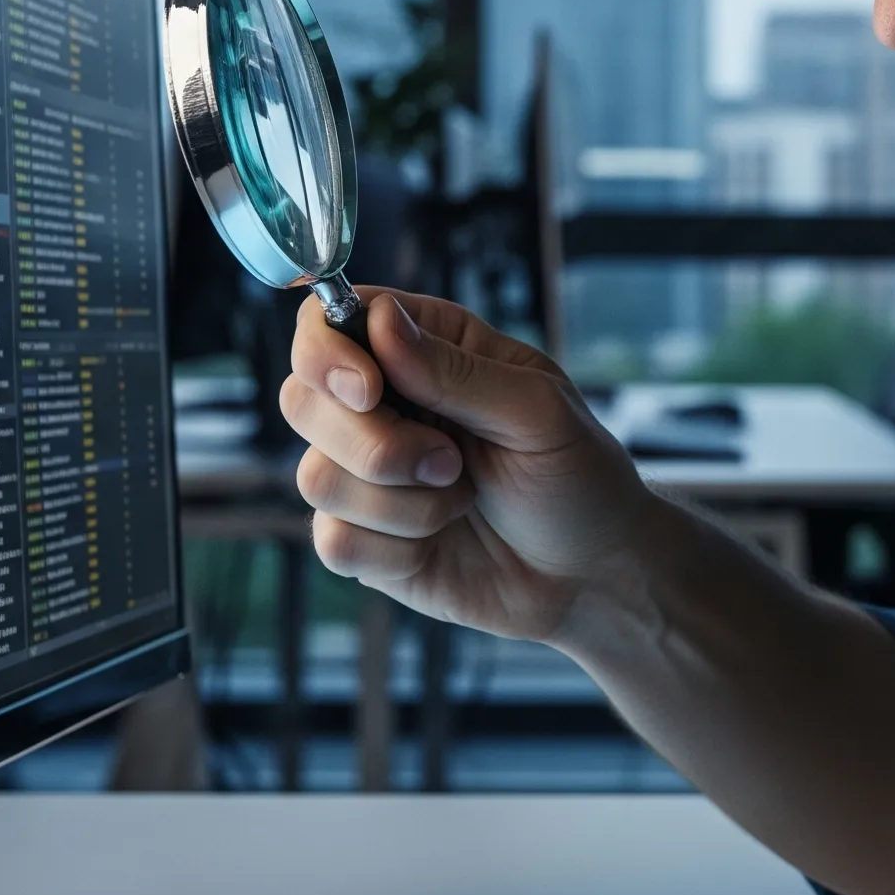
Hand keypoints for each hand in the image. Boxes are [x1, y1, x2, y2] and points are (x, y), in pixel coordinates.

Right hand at [281, 287, 661, 641]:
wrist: (592, 572)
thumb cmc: (578, 475)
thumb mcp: (537, 410)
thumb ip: (455, 370)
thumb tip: (379, 321)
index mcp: (426, 349)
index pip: (329, 323)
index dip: (327, 352)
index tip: (370, 388)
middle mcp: (384, 405)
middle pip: (302, 399)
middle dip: (374, 442)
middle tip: (449, 460)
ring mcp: (367, 475)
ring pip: (315, 477)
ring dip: (400, 502)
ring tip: (461, 498)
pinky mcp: (364, 540)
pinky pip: (333, 542)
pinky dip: (395, 548)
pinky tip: (440, 540)